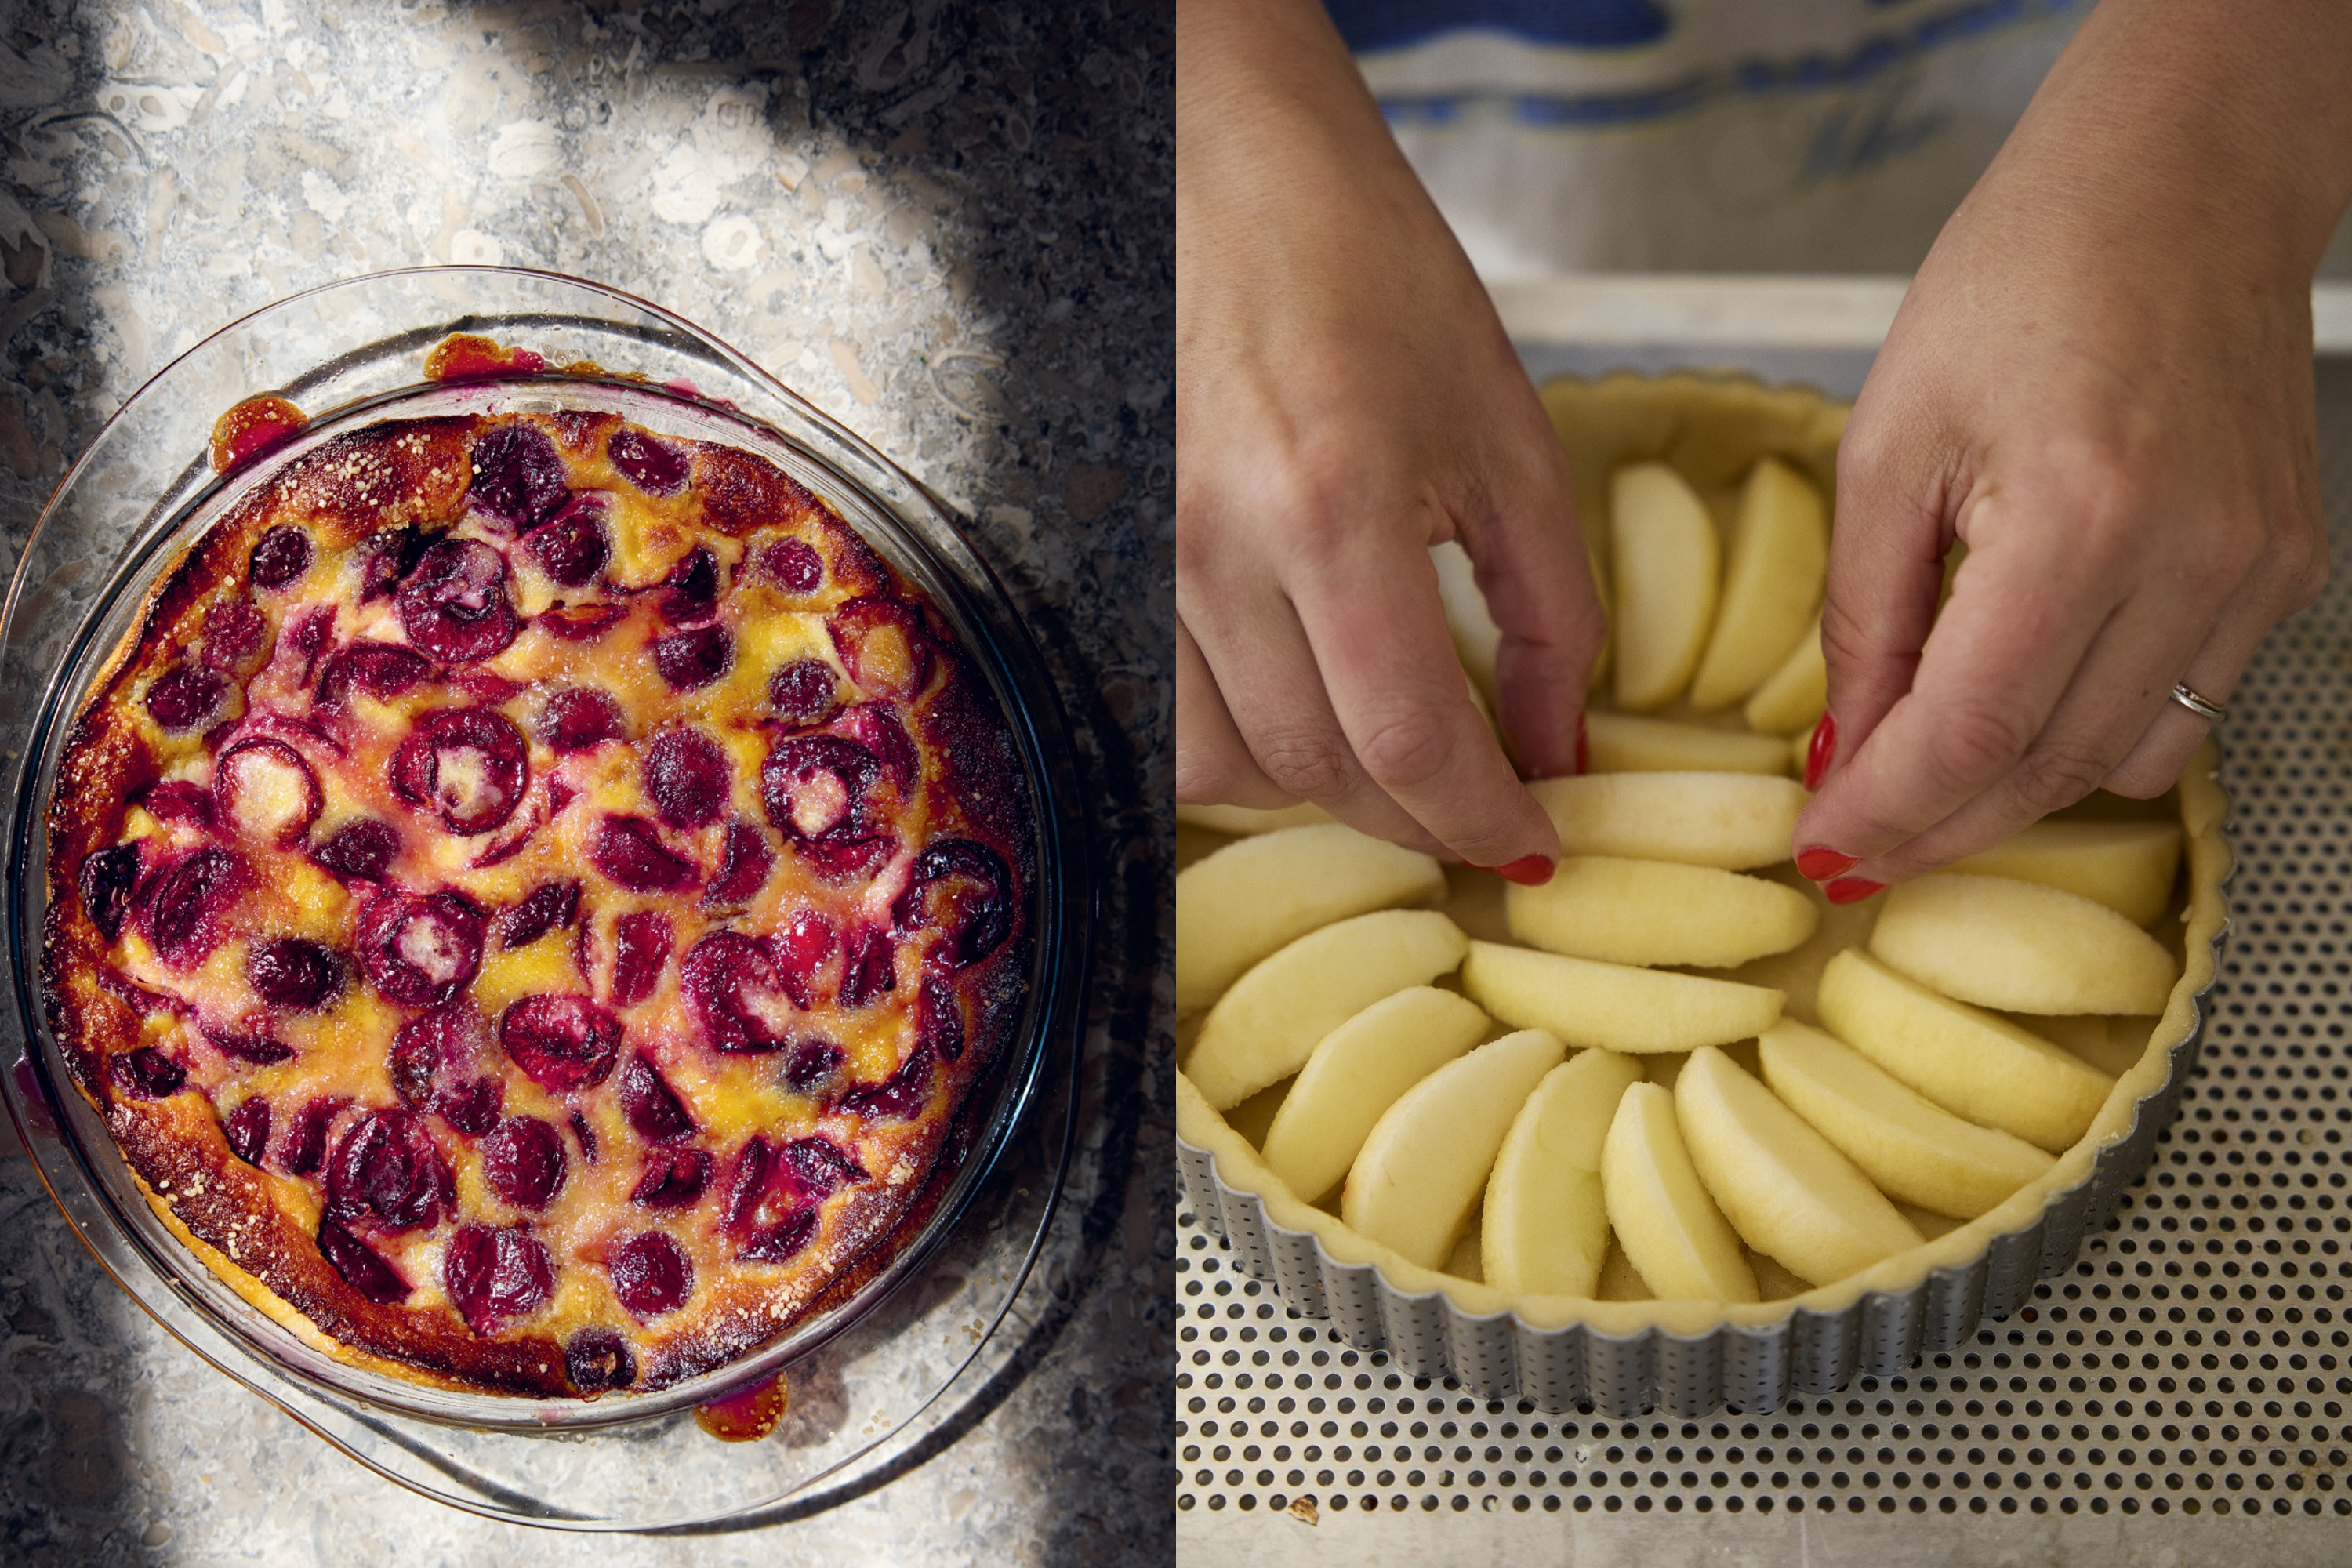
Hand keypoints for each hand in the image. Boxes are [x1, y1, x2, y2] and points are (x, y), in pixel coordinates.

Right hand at [1175, 0, 1602, 874]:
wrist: (1219, 175)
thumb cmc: (1370, 275)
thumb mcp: (1506, 433)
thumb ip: (1550, 611)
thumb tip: (1557, 749)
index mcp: (1331, 508)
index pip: (1405, 739)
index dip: (1479, 817)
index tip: (1534, 843)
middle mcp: (1211, 551)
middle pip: (1315, 769)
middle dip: (1417, 817)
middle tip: (1483, 811)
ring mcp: (1139, 561)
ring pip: (1223, 767)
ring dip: (1322, 792)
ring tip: (1393, 758)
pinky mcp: (1101, 562)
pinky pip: (1160, 718)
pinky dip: (1240, 750)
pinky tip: (1300, 714)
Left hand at [1792, 0, 2351, 897]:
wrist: (2181, 184)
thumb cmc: (2019, 281)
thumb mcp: (1889, 443)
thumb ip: (1865, 616)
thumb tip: (1844, 750)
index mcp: (2081, 516)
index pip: (1974, 730)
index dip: (1890, 809)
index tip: (1823, 850)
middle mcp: (2193, 558)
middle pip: (2052, 766)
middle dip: (1941, 826)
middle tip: (1856, 854)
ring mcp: (2255, 569)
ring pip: (2124, 757)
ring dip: (2015, 796)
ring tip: (1923, 795)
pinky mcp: (2283, 565)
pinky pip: (2184, 705)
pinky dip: (2090, 737)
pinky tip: (2017, 721)